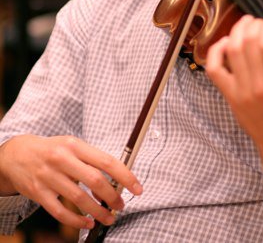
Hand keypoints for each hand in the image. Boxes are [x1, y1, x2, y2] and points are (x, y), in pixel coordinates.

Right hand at [0, 135, 141, 228]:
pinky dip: (76, 221)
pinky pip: (60, 212)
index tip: (137, 188)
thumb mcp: (72, 146)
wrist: (17, 154)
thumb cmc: (52, 150)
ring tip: (108, 218)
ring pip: (79, 199)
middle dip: (112, 197)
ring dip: (98, 212)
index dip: (125, 176)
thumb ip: (91, 160)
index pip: (106, 161)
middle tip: (121, 206)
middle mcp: (62, 159)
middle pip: (95, 181)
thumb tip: (115, 180)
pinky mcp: (38, 193)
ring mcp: (49, 177)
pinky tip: (87, 223)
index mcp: (75, 145)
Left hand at [206, 15, 262, 190]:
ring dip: (237, 31)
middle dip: (254, 24)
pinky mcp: (230, 96)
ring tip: (246, 24)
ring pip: (231, 50)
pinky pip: (214, 69)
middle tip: (261, 22)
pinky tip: (225, 43)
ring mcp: (241, 91)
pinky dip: (216, 51)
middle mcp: (259, 85)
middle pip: (248, 42)